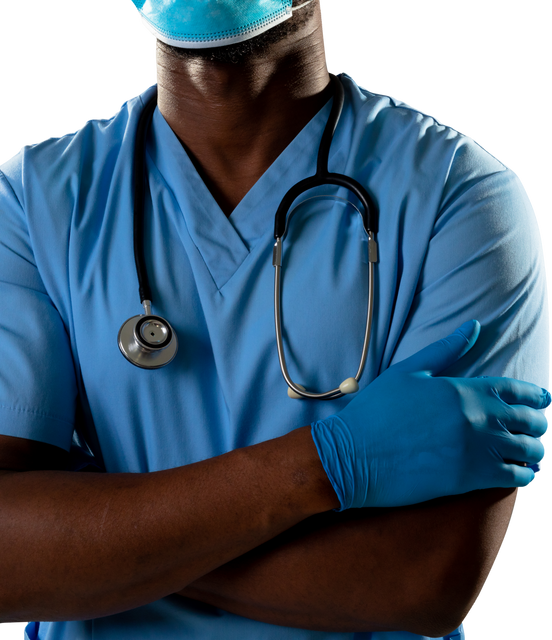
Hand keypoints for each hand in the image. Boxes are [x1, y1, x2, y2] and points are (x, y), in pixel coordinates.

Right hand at [311, 320, 548, 510]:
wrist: (354, 454)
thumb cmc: (377, 410)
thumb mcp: (408, 371)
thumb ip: (446, 349)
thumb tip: (474, 325)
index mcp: (464, 389)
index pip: (516, 389)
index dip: (536, 395)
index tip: (544, 400)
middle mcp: (478, 418)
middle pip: (529, 421)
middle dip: (540, 423)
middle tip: (541, 427)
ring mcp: (476, 450)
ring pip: (528, 451)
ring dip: (537, 451)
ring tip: (536, 452)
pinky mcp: (470, 479)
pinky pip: (515, 478)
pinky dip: (526, 476)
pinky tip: (525, 474)